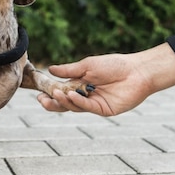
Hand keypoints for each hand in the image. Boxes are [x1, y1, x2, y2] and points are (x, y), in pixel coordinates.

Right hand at [37, 43, 174, 115]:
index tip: (38, 93)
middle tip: (42, 99)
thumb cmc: (114, 65)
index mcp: (80, 85)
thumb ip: (69, 70)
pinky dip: (78, 102)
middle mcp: (85, 96)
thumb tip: (50, 69)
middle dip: (52, 102)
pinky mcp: (103, 109)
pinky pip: (87, 107)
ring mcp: (94, 104)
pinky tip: (71, 95)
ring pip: (74, 107)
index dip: (50, 93)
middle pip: (65, 103)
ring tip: (55, 93)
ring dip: (63, 100)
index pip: (61, 92)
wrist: (137, 71)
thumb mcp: (88, 65)